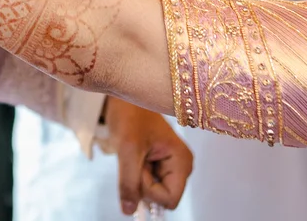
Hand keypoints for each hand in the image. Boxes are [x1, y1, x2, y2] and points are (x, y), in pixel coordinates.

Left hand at [103, 97, 191, 214]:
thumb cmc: (130, 114)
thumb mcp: (127, 149)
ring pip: (152, 191)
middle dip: (143, 182)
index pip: (169, 199)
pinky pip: (147, 183)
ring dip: (138, 177)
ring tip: (136, 152)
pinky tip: (136, 156)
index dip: (150, 190)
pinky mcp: (159, 165)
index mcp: (182, 161)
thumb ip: (129, 183)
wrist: (123, 96)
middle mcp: (181, 166)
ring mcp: (170, 166)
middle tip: (136, 156)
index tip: (139, 166)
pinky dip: (137, 174)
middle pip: (160, 196)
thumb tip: (129, 211)